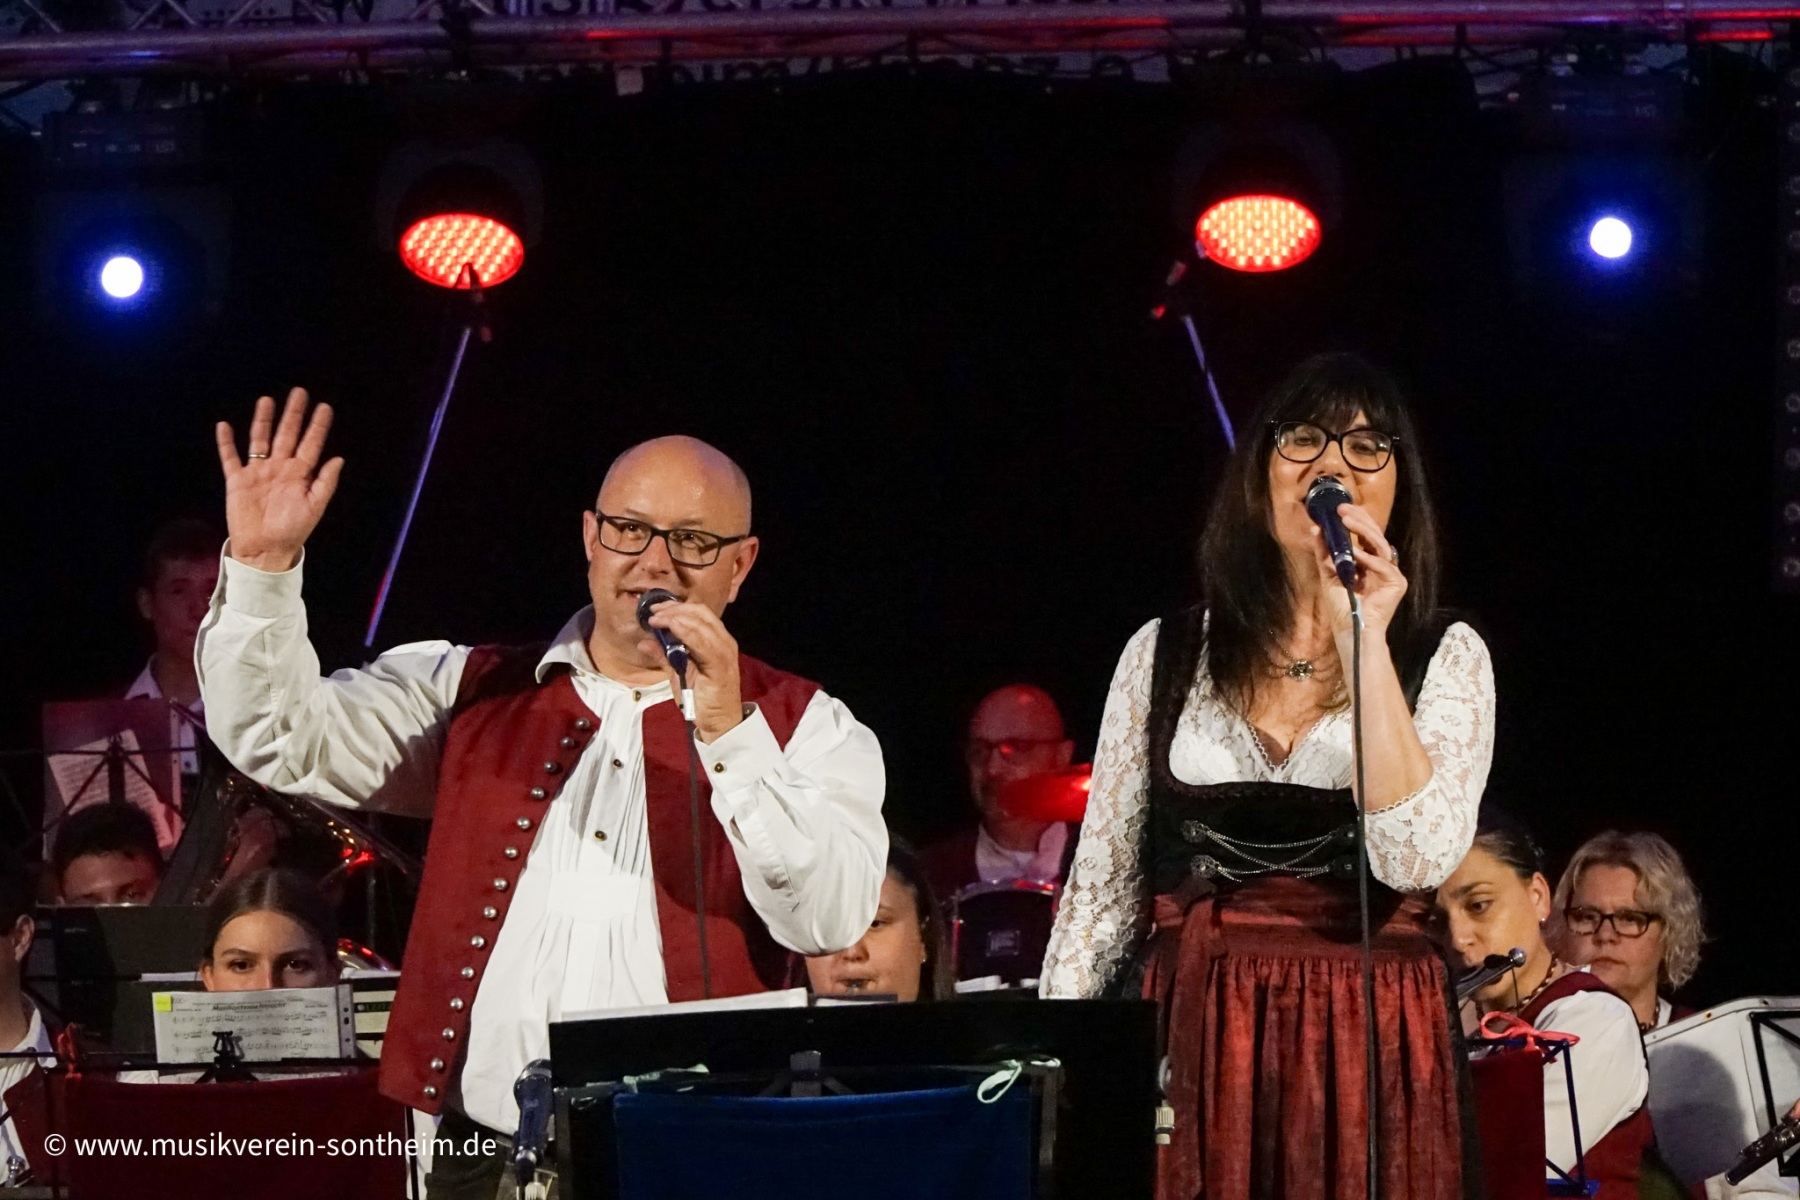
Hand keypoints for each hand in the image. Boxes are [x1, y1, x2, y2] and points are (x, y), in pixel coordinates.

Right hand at [216, 389, 343, 572]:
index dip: (317, 426)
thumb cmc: (292, 531)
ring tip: (267, 400)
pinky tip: (224, 425)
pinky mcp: (237, 481)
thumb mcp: (314, 506)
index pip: (310, 444)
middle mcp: (279, 468)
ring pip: (260, 439)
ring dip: (263, 420)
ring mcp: (258, 472)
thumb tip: (339, 458)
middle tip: (299, 392)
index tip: (324, 407)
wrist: (265, 550)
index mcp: (300, 474)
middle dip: (293, 414)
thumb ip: (325, 482)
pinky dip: (226, 442)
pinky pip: (230, 457)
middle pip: (287, 434)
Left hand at [646, 599, 743, 742]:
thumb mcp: (678, 673)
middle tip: (653, 613)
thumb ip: (664, 656)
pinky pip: (704, 642)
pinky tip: (672, 628)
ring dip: (676, 617)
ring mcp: (724, 652)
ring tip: (656, 619)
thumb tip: (645, 641)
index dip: (676, 607)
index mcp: (716, 640)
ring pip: (701, 623)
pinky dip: (687, 632)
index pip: (698, 613)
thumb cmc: (702, 699)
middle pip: (700, 613)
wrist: (720, 724)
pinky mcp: (721, 665)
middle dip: (674, 609)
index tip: (655, 610)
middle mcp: (724, 642)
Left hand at [1311, 502, 1406, 635]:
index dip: (1355, 520)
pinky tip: (1355, 553)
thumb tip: (1316, 530)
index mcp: (1369, 561)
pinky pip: (1383, 566)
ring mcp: (1391, 574)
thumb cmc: (1342, 607)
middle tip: (1343, 509)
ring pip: (1381, 545)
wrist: (1351, 632)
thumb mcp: (1329, 575)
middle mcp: (1382, 565)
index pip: (1365, 535)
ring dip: (1363, 532)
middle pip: (1375, 536)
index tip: (1339, 508)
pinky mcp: (1396, 584)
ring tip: (1347, 521)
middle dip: (1359, 520)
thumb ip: (1325, 554)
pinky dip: (1368, 559)